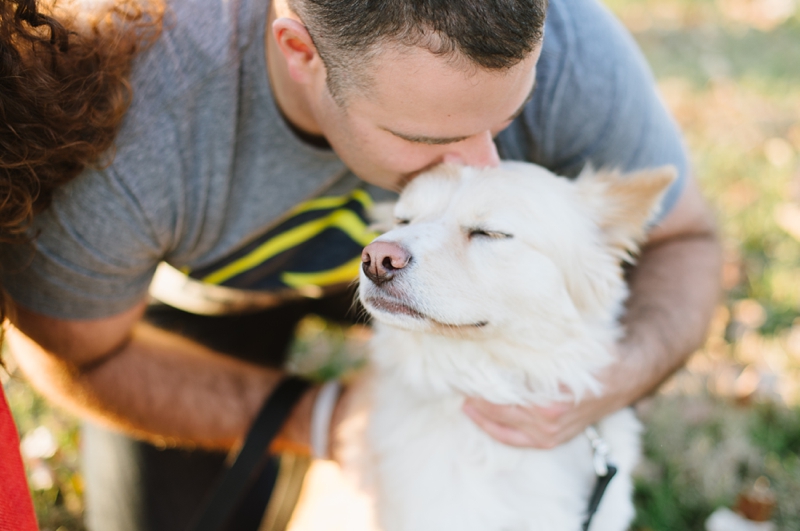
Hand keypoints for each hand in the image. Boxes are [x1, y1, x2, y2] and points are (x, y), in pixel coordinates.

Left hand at [462, 345, 643, 448]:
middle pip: (501, 413)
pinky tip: (478, 416)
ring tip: (464, 401)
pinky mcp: (551, 441)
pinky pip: (515, 440)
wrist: (623, 378)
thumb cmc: (593, 356)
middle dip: (477, 400)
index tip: (465, 372)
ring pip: (504, 429)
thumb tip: (506, 325)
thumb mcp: (568, 345)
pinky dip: (495, 429)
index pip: (505, 396)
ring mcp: (550, 435)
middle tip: (457, 384)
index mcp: (552, 400)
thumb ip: (540, 343)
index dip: (482, 386)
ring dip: (481, 416)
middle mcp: (549, 421)